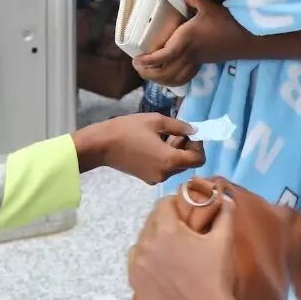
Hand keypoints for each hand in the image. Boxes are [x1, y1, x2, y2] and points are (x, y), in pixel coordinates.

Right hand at [72, 113, 204, 184]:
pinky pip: (165, 168)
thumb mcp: (156, 121)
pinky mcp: (147, 178)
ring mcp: (155, 178)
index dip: (199, 145)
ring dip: (177, 151)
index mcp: (170, 161)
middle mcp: (165, 174)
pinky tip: (156, 144)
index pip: (198, 159)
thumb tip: (194, 130)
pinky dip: (167, 157)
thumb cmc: (127, 130)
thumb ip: (179, 126)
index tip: (190, 133)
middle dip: (187, 147)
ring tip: (165, 135)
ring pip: (177, 166)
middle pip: (188, 163)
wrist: (101, 145)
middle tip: (177, 131)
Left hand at [128, 194, 247, 299]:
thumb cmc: (215, 277)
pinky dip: (146, 256)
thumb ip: (224, 214)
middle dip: (166, 220)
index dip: (176, 203)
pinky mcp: (135, 279)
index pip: (164, 203)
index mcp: (167, 230)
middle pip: (152, 219)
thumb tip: (224, 199)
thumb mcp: (223, 241)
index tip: (185, 210)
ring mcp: (139, 263)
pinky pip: (137, 258)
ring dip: (155, 237)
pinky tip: (161, 262)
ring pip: (143, 238)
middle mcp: (148, 243)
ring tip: (172, 248)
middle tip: (182, 230)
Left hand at [134, 0, 241, 86]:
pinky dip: (171, 81)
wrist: (246, 38)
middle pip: (165, 71)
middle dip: (148, 72)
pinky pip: (183, 78)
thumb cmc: (227, 20)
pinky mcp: (201, 65)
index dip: (149, 60)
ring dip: (157, 79)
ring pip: (173, 78)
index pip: (165, 54)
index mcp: (187, 38)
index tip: (137, 58)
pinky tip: (163, 77)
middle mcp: (189, 53)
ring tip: (145, 72)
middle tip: (136, 66)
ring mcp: (195, 62)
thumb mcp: (208, 4)